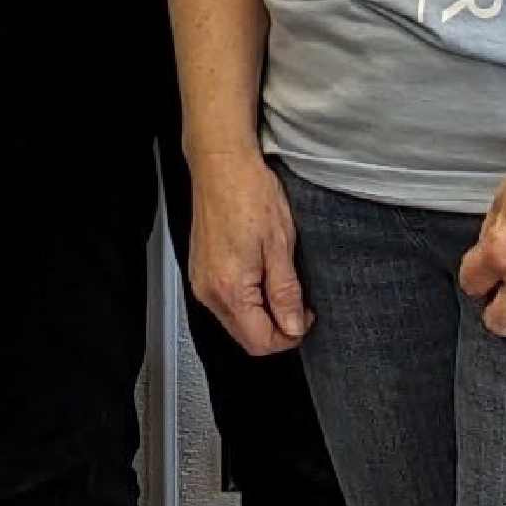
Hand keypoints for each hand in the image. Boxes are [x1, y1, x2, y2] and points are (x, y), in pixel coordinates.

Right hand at [186, 140, 307, 356]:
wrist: (221, 164)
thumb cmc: (250, 193)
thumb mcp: (281, 245)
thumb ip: (286, 293)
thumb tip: (293, 326)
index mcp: (230, 289)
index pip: (260, 342)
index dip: (289, 336)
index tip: (306, 317)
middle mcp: (208, 292)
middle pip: (245, 336)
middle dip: (275, 328)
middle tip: (298, 302)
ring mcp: (200, 281)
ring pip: (235, 320)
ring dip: (261, 313)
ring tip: (280, 282)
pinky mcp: (199, 270)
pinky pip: (225, 302)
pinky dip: (246, 299)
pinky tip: (261, 274)